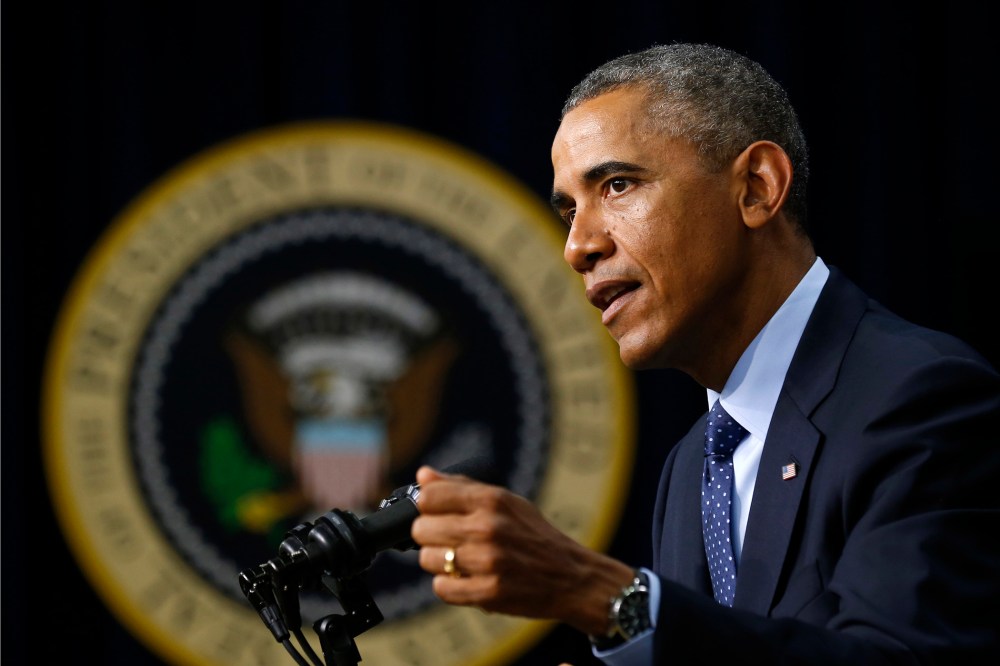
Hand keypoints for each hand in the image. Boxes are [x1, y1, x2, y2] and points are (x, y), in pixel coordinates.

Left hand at [411, 465, 634, 635]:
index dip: (427, 506)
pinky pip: (441, 588)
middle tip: (449, 540)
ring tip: (460, 561)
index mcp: (492, 500)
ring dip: (439, 563)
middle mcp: (488, 527)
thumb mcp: (506, 501)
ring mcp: (488, 562)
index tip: (435, 513)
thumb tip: (423, 475)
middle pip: (422, 529)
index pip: (429, 496)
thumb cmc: (535, 536)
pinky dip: (448, 586)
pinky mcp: (488, 593)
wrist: (572, 576)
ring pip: (428, 559)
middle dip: (431, 536)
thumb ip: (462, 487)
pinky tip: (466, 579)